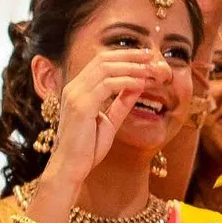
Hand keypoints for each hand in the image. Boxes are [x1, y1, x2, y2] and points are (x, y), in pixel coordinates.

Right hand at [44, 49, 174, 187]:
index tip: (145, 56)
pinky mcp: (81, 106)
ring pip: (105, 68)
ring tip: (149, 69)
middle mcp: (74, 88)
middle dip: (129, 55)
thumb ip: (121, 103)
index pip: (100, 61)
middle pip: (103, 59)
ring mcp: (75, 95)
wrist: (71, 167)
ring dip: (131, 67)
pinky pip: (107, 85)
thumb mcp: (109, 121)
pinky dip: (126, 81)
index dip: (123, 55)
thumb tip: (138, 84)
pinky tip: (141, 84)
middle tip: (150, 55)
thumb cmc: (87, 148)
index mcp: (78, 89)